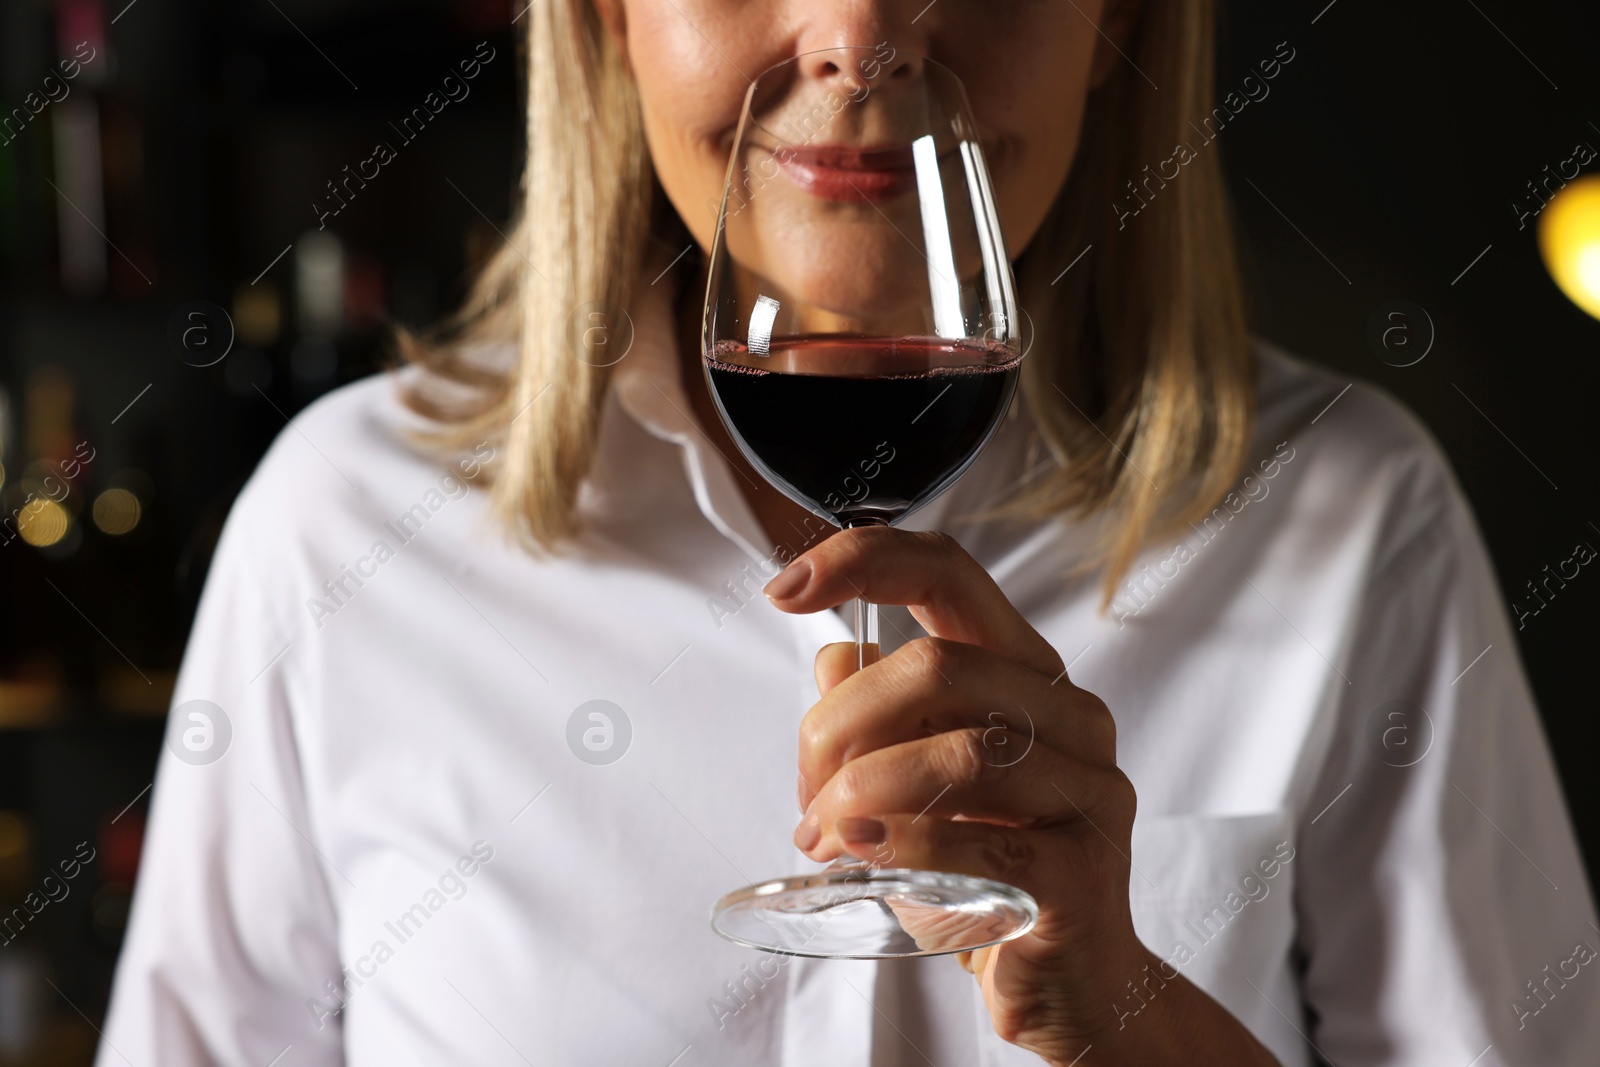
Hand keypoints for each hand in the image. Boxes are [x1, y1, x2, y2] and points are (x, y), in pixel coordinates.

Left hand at [764, 526, 1278, 1065]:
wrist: (1060, 981)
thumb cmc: (979, 871)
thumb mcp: (908, 779)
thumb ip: (875, 711)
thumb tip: (833, 656)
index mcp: (1024, 672)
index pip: (947, 574)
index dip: (862, 562)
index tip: (786, 589)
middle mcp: (1069, 715)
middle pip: (936, 669)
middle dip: (840, 728)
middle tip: (808, 793)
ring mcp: (1089, 791)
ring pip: (960, 753)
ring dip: (862, 794)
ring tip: (825, 835)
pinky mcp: (1084, 873)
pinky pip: (981, 844)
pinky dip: (904, 845)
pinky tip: (864, 855)